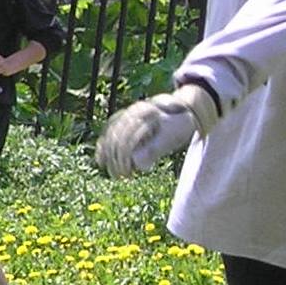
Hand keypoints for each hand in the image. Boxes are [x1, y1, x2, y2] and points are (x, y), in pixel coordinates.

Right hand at [95, 84, 217, 177]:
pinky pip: (110, 131)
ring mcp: (129, 113)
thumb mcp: (172, 136)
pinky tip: (100, 160)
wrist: (184, 107)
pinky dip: (105, 146)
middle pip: (118, 137)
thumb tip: (137, 165)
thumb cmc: (180, 123)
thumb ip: (155, 149)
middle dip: (118, 159)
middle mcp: (134, 111)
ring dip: (110, 155)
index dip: (126, 157)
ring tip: (114, 173)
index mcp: (146, 113)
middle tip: (121, 177)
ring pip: (112, 135)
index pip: (129, 138)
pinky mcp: (126, 118)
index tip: (129, 173)